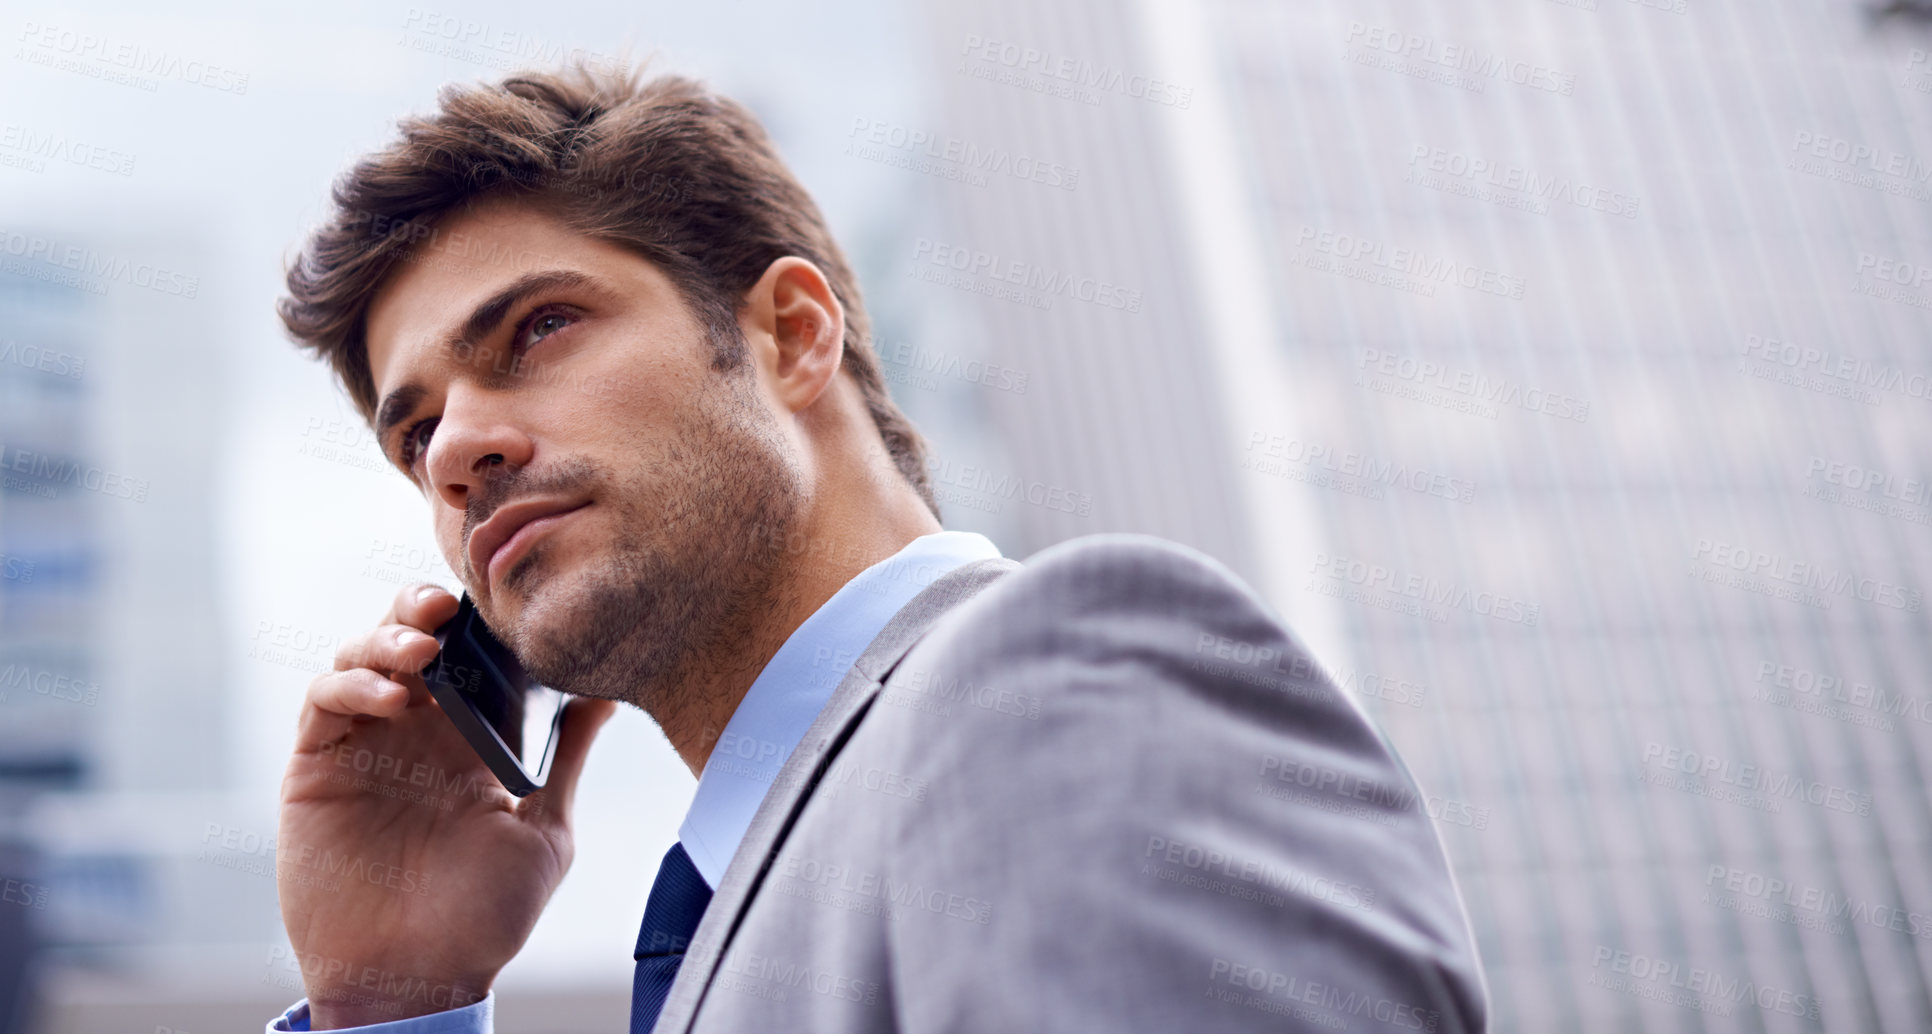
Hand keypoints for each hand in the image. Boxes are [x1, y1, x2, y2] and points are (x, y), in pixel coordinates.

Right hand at [276, 583, 615, 1028]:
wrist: (420, 977)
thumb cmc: (485, 916)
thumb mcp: (544, 830)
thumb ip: (567, 758)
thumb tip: (607, 693)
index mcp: (467, 738)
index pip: (465, 655)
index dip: (474, 621)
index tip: (499, 601)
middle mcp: (412, 732)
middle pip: (405, 638)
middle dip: (421, 609)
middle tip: (446, 606)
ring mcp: (362, 745)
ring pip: (359, 658)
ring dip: (385, 640)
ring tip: (421, 650)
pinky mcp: (316, 768)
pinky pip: (322, 704)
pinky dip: (353, 686)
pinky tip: (392, 698)